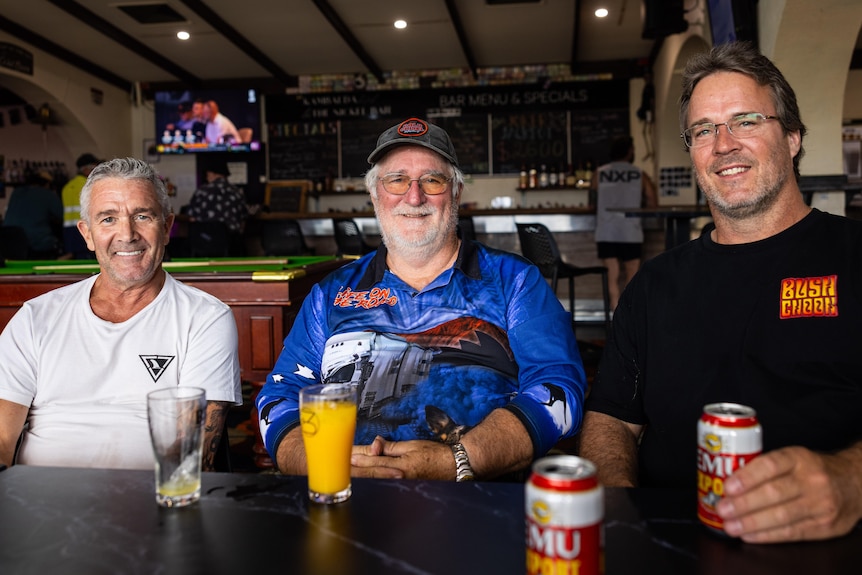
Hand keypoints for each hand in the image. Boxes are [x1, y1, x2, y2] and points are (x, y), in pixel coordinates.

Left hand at [351, 436, 454, 480]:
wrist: (453, 467)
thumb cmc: (435, 455)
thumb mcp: (411, 446)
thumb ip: (390, 447)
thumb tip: (374, 444)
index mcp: (399, 467)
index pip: (372, 461)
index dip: (357, 457)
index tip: (344, 454)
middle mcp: (397, 479)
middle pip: (369, 473)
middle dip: (353, 468)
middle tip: (338, 463)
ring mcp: (399, 486)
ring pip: (374, 480)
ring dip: (359, 475)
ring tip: (344, 470)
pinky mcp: (402, 488)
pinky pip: (382, 483)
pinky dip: (370, 479)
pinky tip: (362, 478)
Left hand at [716, 445, 861, 542]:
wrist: (854, 484)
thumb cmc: (813, 470)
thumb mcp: (793, 458)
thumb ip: (766, 468)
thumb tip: (727, 482)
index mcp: (798, 458)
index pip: (770, 466)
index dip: (747, 478)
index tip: (727, 487)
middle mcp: (811, 480)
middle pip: (773, 494)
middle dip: (743, 504)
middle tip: (722, 509)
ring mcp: (820, 504)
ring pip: (781, 516)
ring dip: (751, 523)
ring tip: (730, 526)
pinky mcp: (824, 527)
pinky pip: (792, 533)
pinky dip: (767, 535)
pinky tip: (749, 535)